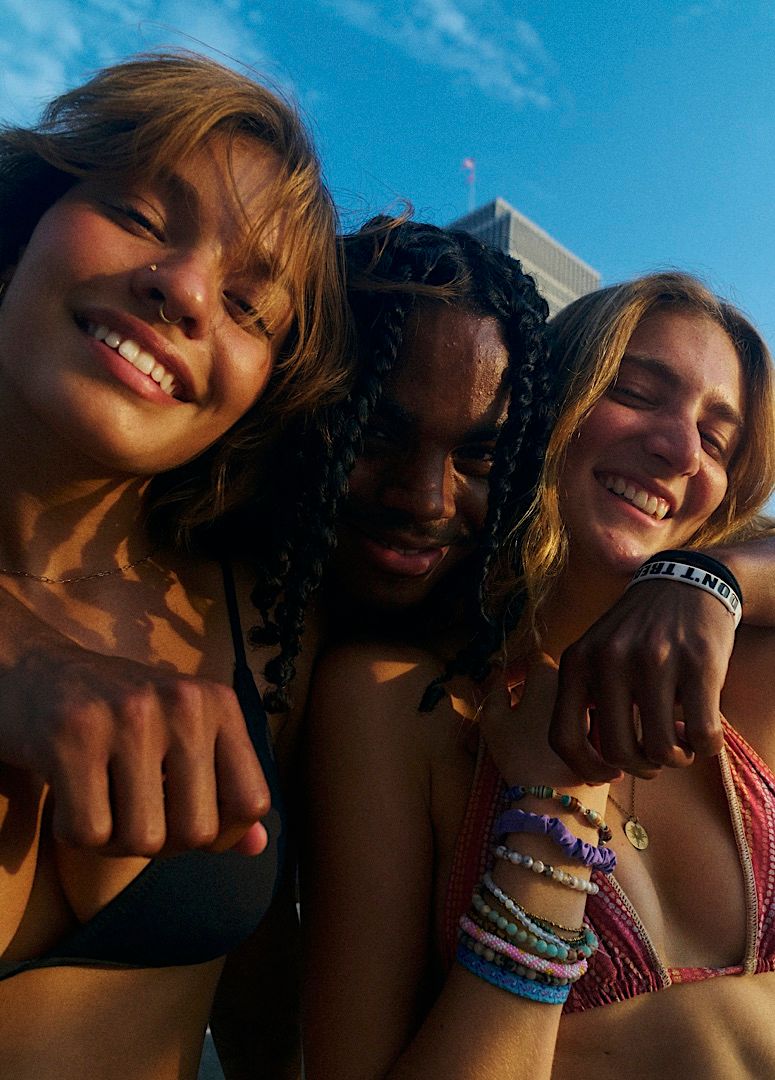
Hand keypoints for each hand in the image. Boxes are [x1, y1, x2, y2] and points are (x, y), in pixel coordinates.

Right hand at [0, 642, 269, 855]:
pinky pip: (89, 834)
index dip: (222, 832)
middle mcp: (183, 704)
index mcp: (218, 703)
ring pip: (144, 841)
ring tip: (100, 799)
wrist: (30, 669)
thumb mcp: (181, 734)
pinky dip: (73, 831)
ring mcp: (129, 717)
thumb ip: (222, 787)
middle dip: (161, 840)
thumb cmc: (116, 714)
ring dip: (114, 840)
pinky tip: (68, 795)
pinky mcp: (73, 737)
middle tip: (132, 808)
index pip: (252, 802)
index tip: (186, 817)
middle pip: (197, 832)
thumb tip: (256, 846)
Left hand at [549, 581, 734, 781]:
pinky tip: (702, 735)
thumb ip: (586, 697)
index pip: (563, 737)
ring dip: (676, 759)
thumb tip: (591, 763)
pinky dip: (705, 747)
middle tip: (655, 759)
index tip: (610, 773)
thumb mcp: (596, 652)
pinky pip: (702, 734)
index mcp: (577, 661)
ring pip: (662, 750)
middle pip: (619, 752)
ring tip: (680, 745)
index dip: (586, 768)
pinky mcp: (699, 664)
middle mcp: (610, 659)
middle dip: (641, 768)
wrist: (686, 583)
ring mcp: (655, 660)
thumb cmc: (639, 631)